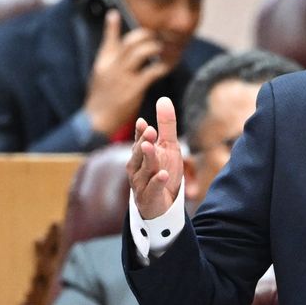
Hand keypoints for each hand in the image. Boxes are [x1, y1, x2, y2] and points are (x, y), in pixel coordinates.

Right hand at [83, 10, 173, 135]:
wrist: (97, 121)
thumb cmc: (100, 100)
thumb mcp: (98, 77)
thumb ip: (106, 62)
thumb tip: (112, 49)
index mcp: (103, 62)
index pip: (109, 39)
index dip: (112, 26)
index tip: (115, 13)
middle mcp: (113, 66)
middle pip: (131, 42)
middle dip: (145, 35)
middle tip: (155, 36)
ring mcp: (123, 76)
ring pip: (142, 51)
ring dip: (155, 47)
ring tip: (163, 49)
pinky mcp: (135, 88)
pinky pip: (153, 71)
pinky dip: (164, 66)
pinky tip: (169, 65)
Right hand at [128, 97, 182, 219]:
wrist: (162, 205)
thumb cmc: (162, 171)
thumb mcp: (168, 147)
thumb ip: (166, 125)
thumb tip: (163, 99)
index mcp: (140, 154)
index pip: (139, 140)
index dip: (140, 132)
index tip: (142, 122)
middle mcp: (137, 168)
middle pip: (139, 154)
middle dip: (143, 142)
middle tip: (149, 130)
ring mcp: (141, 184)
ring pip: (143, 170)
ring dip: (147, 158)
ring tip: (150, 147)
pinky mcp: (149, 198)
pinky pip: (152, 189)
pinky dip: (156, 182)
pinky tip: (163, 174)